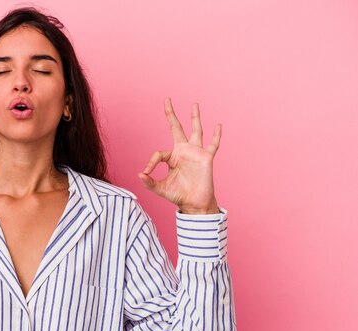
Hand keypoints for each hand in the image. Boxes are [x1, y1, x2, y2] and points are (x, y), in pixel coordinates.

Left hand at [138, 98, 220, 213]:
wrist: (194, 204)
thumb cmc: (178, 196)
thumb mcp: (160, 189)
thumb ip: (149, 182)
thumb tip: (139, 174)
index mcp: (172, 158)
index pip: (158, 154)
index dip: (150, 163)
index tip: (146, 173)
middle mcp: (183, 152)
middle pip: (176, 128)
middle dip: (171, 115)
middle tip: (167, 100)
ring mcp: (196, 153)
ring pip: (196, 131)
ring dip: (195, 117)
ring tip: (194, 104)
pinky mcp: (207, 158)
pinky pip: (213, 145)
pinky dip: (216, 135)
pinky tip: (218, 125)